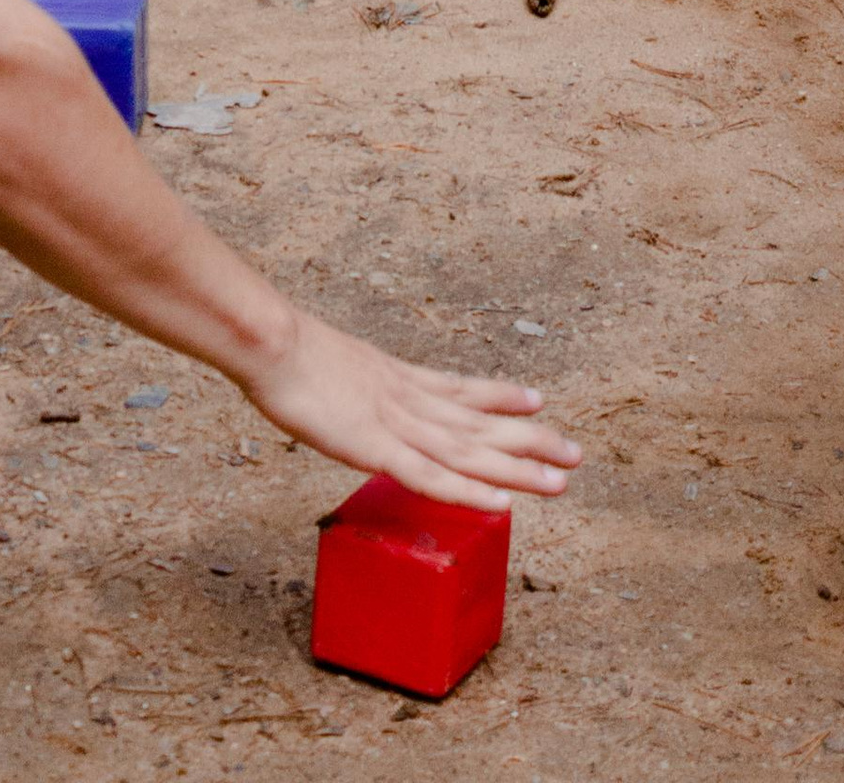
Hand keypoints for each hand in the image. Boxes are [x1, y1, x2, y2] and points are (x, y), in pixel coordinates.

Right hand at [232, 310, 580, 514]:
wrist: (268, 342)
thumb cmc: (283, 352)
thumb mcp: (327, 362)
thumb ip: (348, 381)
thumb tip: (345, 386)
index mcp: (395, 377)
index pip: (459, 389)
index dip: (500, 396)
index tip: (536, 400)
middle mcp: (408, 398)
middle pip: (479, 424)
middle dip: (529, 440)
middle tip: (575, 454)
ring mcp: (396, 423)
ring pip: (468, 451)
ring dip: (517, 468)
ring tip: (560, 478)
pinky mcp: (376, 449)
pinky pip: (430, 477)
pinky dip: (467, 491)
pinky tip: (499, 503)